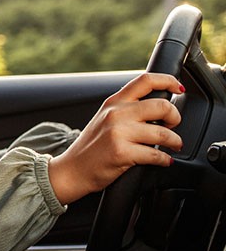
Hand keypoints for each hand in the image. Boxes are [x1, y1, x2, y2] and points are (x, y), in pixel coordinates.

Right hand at [48, 73, 183, 203]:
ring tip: (173, 146)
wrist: (72, 170)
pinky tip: (163, 160)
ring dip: (175, 142)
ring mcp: (118, 133)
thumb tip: (159, 108)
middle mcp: (116, 114)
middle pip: (162, 106)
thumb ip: (127, 109)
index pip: (145, 80)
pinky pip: (156, 155)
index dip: (168, 80)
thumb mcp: (105, 119)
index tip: (179, 88)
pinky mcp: (121, 152)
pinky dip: (165, 160)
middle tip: (173, 126)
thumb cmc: (91, 147)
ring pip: (163, 133)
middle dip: (175, 118)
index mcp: (114, 102)